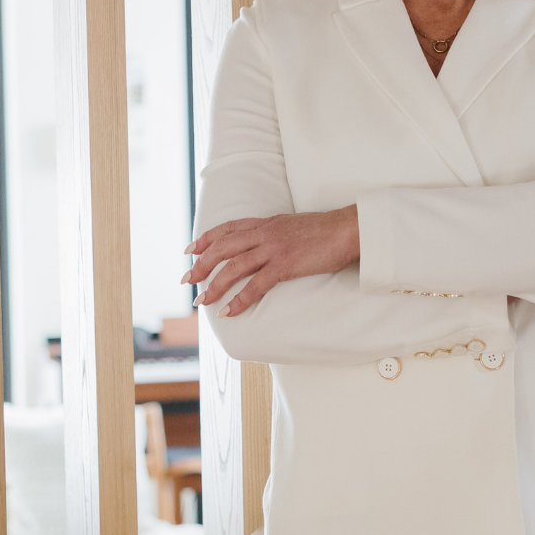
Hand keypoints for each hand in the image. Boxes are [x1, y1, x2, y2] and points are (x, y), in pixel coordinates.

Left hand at [182, 205, 360, 316]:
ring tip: (202, 301)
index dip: (205, 239)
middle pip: (223, 247)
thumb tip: (265, 245)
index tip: (190, 250)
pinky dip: (240, 300)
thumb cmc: (325, 231)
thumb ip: (276, 233)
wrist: (347, 229)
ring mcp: (274, 248)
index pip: (227, 229)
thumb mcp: (293, 226)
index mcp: (266, 223)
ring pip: (234, 267)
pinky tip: (229, 312)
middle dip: (201, 265)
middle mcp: (265, 233)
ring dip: (215, 285)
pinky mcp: (285, 265)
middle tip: (187, 280)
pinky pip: (256, 285)